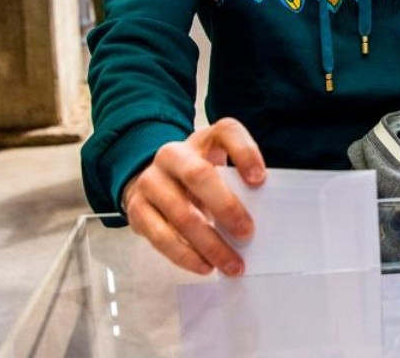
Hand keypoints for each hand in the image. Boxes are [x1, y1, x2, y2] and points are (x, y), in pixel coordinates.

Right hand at [122, 118, 266, 275]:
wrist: (154, 179)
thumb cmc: (199, 173)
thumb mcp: (220, 164)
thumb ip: (238, 179)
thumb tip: (261, 212)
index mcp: (203, 137)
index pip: (227, 132)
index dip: (245, 153)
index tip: (260, 180)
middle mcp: (173, 154)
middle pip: (198, 175)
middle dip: (226, 207)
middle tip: (247, 234)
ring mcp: (151, 180)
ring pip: (181, 213)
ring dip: (209, 244)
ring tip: (232, 263)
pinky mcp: (138, 208)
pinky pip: (161, 236)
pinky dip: (186, 255)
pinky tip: (205, 266)